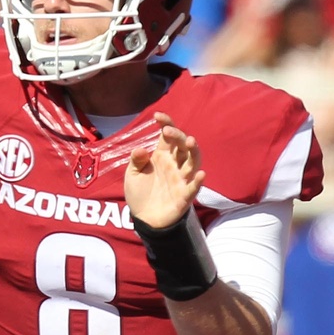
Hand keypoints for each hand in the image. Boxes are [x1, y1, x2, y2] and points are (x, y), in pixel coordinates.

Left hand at [124, 113, 204, 227]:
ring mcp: (182, 179)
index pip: (168, 137)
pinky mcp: (184, 196)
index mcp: (162, 156)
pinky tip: (200, 174)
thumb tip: (140, 149)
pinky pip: (194, 188)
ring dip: (193, 151)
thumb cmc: (141, 193)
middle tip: (167, 131)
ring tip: (190, 141)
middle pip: (183, 146)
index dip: (166, 124)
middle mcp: (175, 165)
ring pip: (193, 162)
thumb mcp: (132, 174)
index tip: (157, 115)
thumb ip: (136, 161)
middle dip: (178, 136)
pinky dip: (198, 181)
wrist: (144, 218)